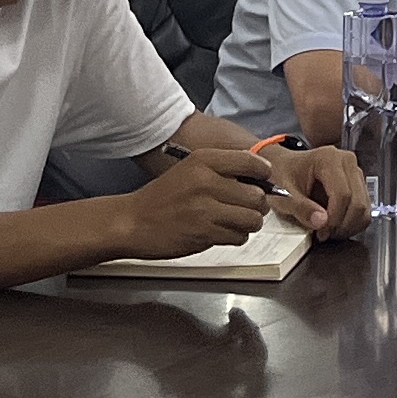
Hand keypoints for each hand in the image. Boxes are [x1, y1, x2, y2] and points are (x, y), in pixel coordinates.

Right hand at [125, 146, 279, 258]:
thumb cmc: (164, 197)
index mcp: (204, 160)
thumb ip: (223, 170)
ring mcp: (205, 209)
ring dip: (249, 224)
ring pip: (252, 219)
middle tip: (248, 208)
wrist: (133, 222)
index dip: (264, 175)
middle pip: (257, 195)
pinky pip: (238, 237)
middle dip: (258, 206)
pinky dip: (236, 237)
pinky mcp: (204, 233)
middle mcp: (206, 181)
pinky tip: (223, 232)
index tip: (263, 182)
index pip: (252, 162)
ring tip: (237, 222)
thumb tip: (261, 180)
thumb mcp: (190, 170)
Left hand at [270, 141, 369, 238]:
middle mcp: (346, 162)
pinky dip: (352, 223)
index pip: (343, 194)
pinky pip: (365, 209)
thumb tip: (321, 222)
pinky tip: (335, 227)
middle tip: (323, 235)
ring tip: (328, 231)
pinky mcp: (358, 184)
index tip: (320, 232)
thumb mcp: (283, 194)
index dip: (334, 219)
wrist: (283, 167)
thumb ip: (300, 208)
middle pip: (357, 202)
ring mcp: (354, 172)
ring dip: (349, 226)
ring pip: (364, 208)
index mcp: (328, 158)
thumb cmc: (282, 175)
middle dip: (342, 225)